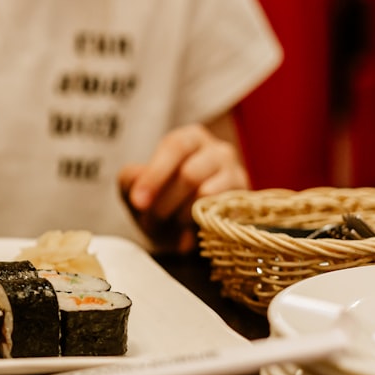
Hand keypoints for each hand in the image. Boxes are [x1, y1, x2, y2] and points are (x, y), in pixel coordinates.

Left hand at [118, 123, 248, 253]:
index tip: (138, 202)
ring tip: (167, 227)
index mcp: (189, 138)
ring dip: (179, 217)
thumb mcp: (136, 185)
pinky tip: (185, 236)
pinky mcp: (243, 201)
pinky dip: (196, 227)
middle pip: (189, 175)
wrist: (185, 226)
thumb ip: (131, 179)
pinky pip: (219, 213)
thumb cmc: (159, 197)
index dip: (155, 175)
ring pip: (205, 195)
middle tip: (149, 222)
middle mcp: (218, 150)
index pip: (175, 147)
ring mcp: (235, 174)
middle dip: (164, 204)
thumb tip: (139, 187)